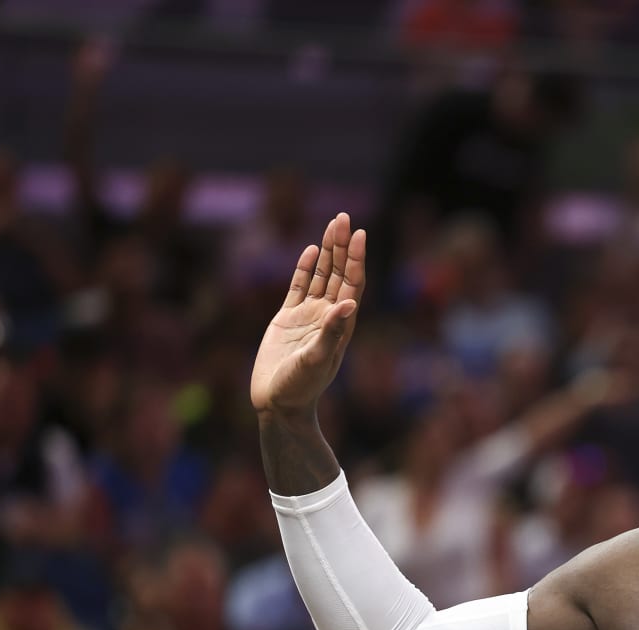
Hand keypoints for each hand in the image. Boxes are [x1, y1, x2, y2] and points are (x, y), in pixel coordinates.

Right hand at [250, 213, 365, 418]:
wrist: (278, 403)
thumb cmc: (301, 387)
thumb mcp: (317, 359)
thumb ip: (331, 332)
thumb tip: (349, 304)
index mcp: (341, 325)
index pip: (352, 284)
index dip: (356, 259)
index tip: (361, 234)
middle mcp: (328, 316)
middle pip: (339, 273)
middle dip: (343, 246)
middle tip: (344, 217)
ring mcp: (308, 316)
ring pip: (320, 275)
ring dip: (327, 251)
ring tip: (332, 224)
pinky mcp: (287, 319)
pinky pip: (298, 286)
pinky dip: (304, 267)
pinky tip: (311, 249)